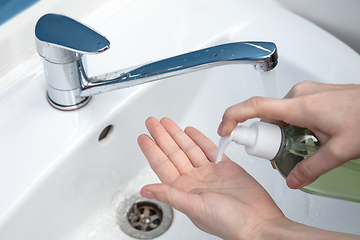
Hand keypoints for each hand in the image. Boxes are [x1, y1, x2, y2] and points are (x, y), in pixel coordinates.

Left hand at [138, 117, 283, 239]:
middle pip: (174, 153)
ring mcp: (210, 172)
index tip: (143, 137)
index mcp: (184, 190)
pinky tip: (191, 131)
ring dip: (178, 135)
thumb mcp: (194, 207)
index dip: (151, 150)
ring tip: (167, 122)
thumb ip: (170, 195)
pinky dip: (200, 139)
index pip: (162, 165)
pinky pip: (209, 149)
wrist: (258, 222)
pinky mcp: (226, 167)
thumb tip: (145, 190)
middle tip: (152, 122)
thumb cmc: (229, 222)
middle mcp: (195, 180)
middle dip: (162, 136)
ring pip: (189, 148)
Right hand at [217, 81, 359, 188]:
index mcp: (300, 106)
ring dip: (281, 131)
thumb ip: (312, 168)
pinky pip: (288, 109)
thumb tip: (293, 180)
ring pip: (278, 114)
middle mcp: (298, 94)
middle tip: (283, 154)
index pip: (254, 106)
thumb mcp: (339, 150)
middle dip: (267, 137)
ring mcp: (304, 92)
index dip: (233, 117)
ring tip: (303, 144)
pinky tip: (307, 134)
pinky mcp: (309, 94)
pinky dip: (289, 124)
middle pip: (266, 116)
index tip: (224, 129)